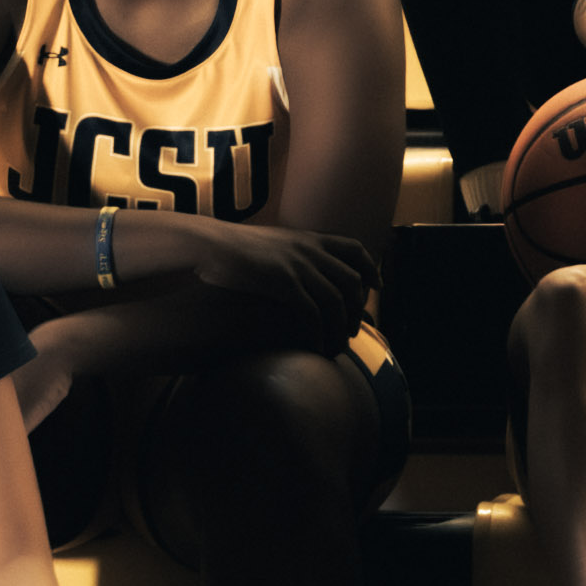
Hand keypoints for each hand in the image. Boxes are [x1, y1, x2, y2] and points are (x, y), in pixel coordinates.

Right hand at [173, 215, 379, 334]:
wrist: (209, 245)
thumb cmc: (234, 248)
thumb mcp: (273, 243)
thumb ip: (293, 254)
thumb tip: (302, 271)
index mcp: (310, 238)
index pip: (354, 249)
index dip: (370, 269)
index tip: (376, 288)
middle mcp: (310, 250)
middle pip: (352, 280)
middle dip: (357, 309)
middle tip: (353, 330)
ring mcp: (298, 265)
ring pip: (336, 301)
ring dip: (340, 327)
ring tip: (337, 346)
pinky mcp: (284, 283)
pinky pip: (313, 313)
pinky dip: (319, 333)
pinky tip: (316, 347)